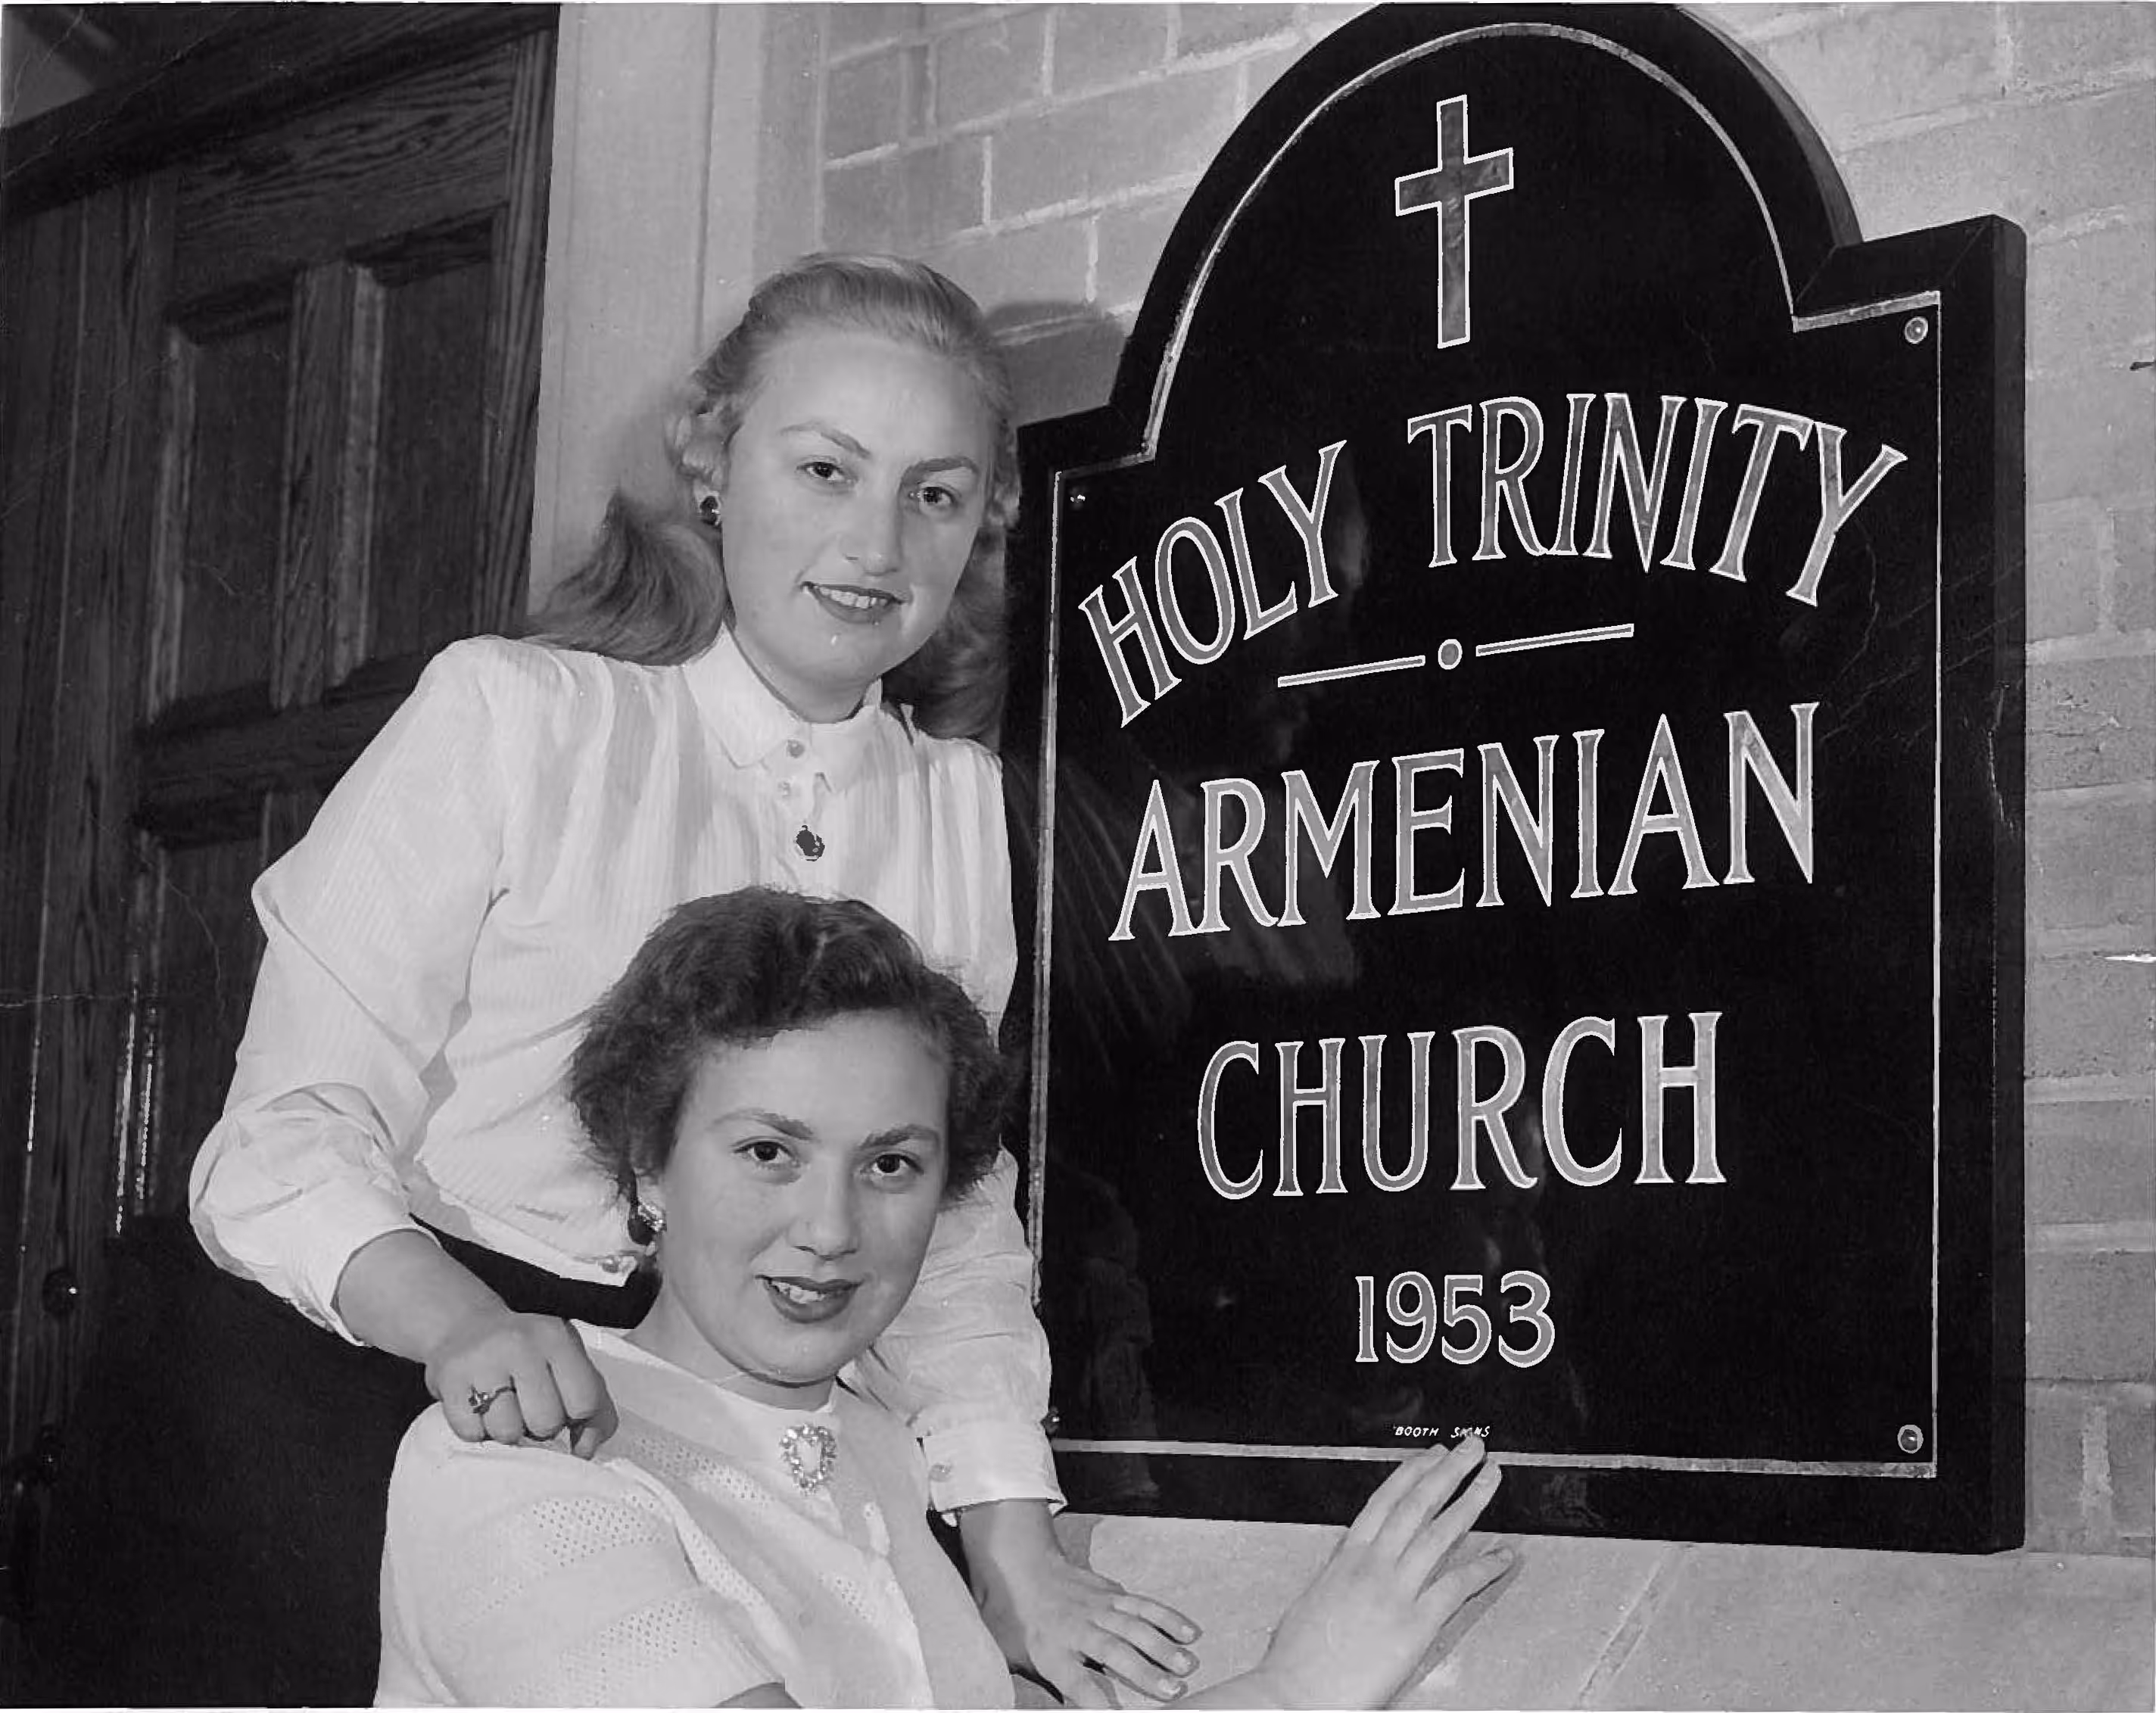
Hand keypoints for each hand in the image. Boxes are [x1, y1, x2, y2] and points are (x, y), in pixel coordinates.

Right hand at [424, 1305, 617, 1458]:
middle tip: (529, 1407)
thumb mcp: (569, 1363)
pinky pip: (472, 1434)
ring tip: (504, 1406)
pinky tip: (480, 1406)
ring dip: (508, 1430)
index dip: (578, 1419)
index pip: (585, 1401)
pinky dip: (478, 1430)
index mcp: (557, 1338)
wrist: (465, 1326)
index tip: (568, 1414)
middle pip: (545, 1422)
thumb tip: (585, 1451)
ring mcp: (482, 1360)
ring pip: (508, 1433)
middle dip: (540, 1427)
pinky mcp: (449, 1379)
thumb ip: (594, 1406)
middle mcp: (521, 1343)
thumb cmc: (527, 1353)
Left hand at [962, 1498, 1200, 1705]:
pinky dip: (1166, 1617)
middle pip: (1113, 1651)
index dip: (1097, 1703)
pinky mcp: (1110, 1591)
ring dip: (1162, 1645)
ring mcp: (1096, 1606)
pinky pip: (1142, 1605)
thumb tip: (1063, 1709)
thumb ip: (1045, 1683)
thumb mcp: (1015, 1658)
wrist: (1018, 1566)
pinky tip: (1188, 1631)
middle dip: (1144, 1671)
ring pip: (1133, 1624)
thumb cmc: (1014, 1621)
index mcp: (1050, 1651)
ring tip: (1186, 1665)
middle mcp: (1076, 1627)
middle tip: (1173, 1690)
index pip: (1077, 1682)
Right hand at [1245, 1438, 1509, 1709]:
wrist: (1294, 1693)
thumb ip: (1336, 1575)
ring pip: (1440, 1533)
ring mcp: (1394, 1592)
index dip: (1412, 1473)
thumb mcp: (1311, 1600)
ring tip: (1491, 1478)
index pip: (1385, 1501)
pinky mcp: (1414, 1625)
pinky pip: (1456, 1586)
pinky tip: (1504, 1555)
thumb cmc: (1296, 1658)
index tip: (1431, 1455)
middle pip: (1417, 1504)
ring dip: (1470, 1500)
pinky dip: (1484, 1567)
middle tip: (1471, 1448)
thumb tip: (1348, 1560)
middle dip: (1447, 1471)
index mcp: (1345, 1558)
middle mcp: (1371, 1566)